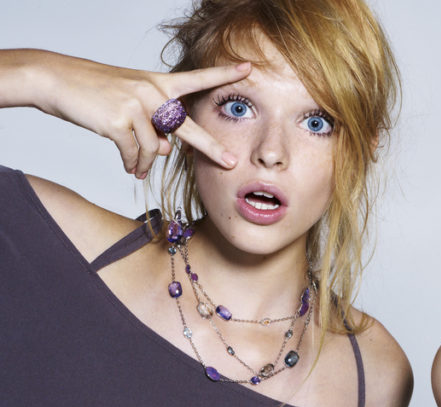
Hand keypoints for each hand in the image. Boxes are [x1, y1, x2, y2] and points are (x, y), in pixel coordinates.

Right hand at [31, 51, 250, 178]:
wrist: (55, 80)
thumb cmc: (96, 92)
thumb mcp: (132, 103)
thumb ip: (155, 125)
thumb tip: (170, 152)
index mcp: (158, 83)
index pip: (197, 78)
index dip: (224, 74)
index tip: (250, 68)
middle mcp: (152, 92)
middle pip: (187, 128)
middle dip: (212, 148)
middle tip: (232, 163)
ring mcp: (136, 106)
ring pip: (155, 149)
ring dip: (147, 163)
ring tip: (139, 168)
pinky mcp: (118, 122)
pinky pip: (134, 154)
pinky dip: (132, 164)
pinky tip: (129, 166)